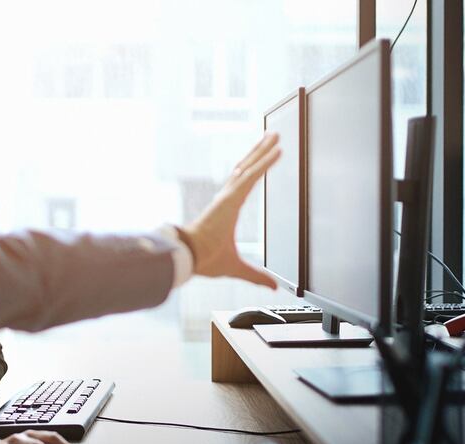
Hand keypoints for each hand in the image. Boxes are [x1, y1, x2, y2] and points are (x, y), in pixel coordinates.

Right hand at [182, 132, 281, 288]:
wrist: (189, 258)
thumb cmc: (204, 259)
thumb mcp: (237, 267)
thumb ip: (256, 275)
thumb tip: (272, 286)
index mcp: (226, 209)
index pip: (243, 183)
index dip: (253, 169)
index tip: (261, 157)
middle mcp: (227, 198)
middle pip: (246, 168)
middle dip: (259, 152)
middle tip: (271, 137)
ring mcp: (228, 196)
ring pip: (249, 167)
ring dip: (263, 151)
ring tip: (274, 136)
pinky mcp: (231, 197)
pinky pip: (251, 175)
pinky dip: (264, 162)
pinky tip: (275, 151)